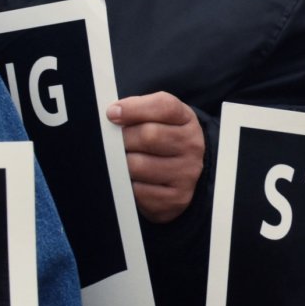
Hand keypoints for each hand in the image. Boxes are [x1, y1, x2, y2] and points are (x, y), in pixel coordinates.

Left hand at [110, 92, 204, 223]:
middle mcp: (192, 146)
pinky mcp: (176, 198)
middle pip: (148, 136)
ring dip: (124, 164)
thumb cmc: (163, 140)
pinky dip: (130, 186)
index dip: (134, 109)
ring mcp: (186, 174)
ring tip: (127, 161)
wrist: (183, 173)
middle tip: (118, 143)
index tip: (112, 114)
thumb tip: (113, 114)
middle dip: (124, 139)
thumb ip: (138, 110)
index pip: (164, 107)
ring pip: (139, 165)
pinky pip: (139, 191)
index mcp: (186, 119)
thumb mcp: (158, 117)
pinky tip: (136, 180)